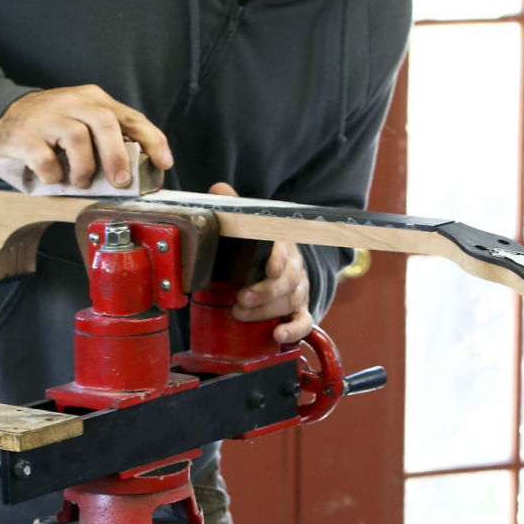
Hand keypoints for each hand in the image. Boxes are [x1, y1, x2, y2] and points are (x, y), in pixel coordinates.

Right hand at [0, 85, 172, 188]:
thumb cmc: (49, 127)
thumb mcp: (81, 123)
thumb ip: (106, 140)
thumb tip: (135, 173)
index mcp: (93, 100)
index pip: (130, 117)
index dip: (152, 140)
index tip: (164, 163)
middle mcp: (72, 103)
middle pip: (105, 122)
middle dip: (118, 155)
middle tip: (120, 181)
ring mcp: (46, 116)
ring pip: (77, 137)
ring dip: (84, 168)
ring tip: (80, 181)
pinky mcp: (23, 134)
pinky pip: (45, 157)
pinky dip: (53, 174)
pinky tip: (53, 178)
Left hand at [209, 182, 312, 345]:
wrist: (273, 268)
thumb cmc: (255, 248)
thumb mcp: (245, 226)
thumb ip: (233, 207)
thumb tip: (219, 189)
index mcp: (282, 245)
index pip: (286, 250)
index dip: (280, 259)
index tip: (270, 268)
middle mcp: (294, 268)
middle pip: (288, 281)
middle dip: (264, 292)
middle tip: (240, 298)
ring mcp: (298, 290)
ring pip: (291, 302)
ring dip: (266, 311)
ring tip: (240, 313)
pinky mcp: (299, 310)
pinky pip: (305, 322)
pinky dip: (293, 330)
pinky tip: (278, 335)